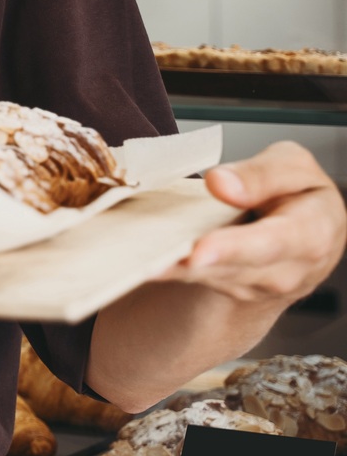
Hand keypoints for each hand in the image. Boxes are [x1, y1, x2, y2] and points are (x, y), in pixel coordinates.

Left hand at [160, 141, 345, 304]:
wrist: (300, 232)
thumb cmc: (295, 193)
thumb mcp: (292, 167)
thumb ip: (263, 173)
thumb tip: (222, 183)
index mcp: (313, 231)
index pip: (275, 242)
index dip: (236, 247)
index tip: (200, 250)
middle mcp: (289, 269)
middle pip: (239, 269)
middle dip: (198, 266)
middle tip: (157, 263)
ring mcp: (259, 285)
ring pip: (213, 279)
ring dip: (177, 271)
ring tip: (144, 262)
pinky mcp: (231, 288)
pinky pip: (199, 281)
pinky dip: (172, 272)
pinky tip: (146, 265)